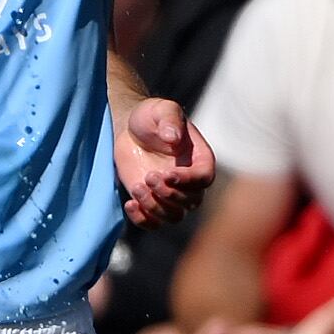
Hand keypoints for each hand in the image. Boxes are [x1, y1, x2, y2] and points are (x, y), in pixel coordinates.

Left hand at [113, 95, 216, 228]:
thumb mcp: (160, 110)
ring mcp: (171, 194)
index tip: (167, 174)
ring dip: (156, 207)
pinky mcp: (152, 202)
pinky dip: (143, 220)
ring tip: (138, 187)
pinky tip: (130, 204)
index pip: (204, 178)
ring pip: (174, 216)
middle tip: (149, 176)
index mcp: (200, 158)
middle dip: (169, 193)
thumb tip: (173, 137)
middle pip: (191, 201)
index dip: (188, 181)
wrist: (129, 128)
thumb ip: (169, 120)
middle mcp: (190, 180)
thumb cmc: (150, 116)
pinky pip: (153, 223)